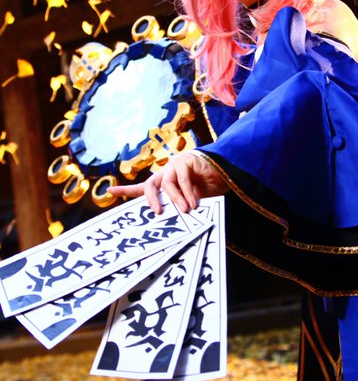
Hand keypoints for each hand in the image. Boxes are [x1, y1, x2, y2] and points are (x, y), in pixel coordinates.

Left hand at [107, 151, 228, 213]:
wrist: (226, 172)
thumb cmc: (207, 188)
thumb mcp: (190, 201)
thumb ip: (178, 206)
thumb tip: (168, 220)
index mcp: (164, 182)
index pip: (142, 188)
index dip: (126, 191)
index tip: (109, 192)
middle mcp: (166, 172)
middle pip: (149, 184)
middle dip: (151, 199)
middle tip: (158, 212)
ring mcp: (175, 165)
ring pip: (166, 183)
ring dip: (176, 200)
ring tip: (186, 211)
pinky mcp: (186, 160)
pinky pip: (182, 178)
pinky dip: (187, 193)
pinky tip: (193, 203)